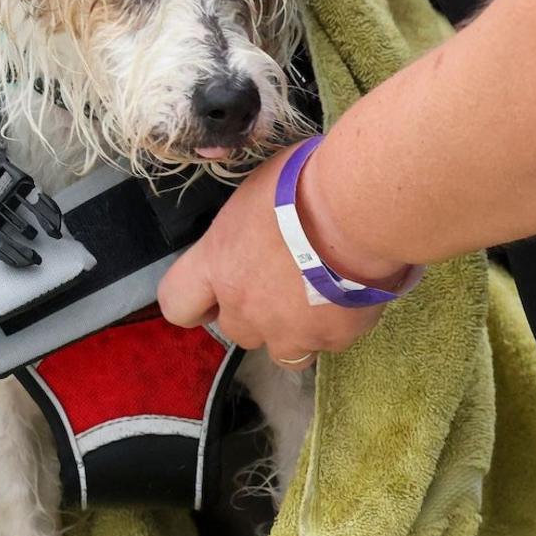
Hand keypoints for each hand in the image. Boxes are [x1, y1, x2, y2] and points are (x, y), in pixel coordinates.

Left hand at [157, 143, 409, 363]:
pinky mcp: (331, 338)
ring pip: (284, 351)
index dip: (196, 303)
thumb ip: (246, 224)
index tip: (214, 296)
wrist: (359, 209)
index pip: (177, 304)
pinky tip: (354, 294)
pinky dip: (339, 324)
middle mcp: (244, 307)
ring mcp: (288, 330)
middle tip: (285, 282)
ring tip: (321, 298)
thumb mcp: (256, 190)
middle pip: (237, 330)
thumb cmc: (303, 183)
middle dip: (256, 314)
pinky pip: (330, 341)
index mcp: (218, 264)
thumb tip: (259, 218)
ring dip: (296, 331)